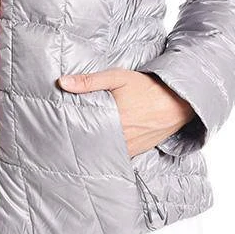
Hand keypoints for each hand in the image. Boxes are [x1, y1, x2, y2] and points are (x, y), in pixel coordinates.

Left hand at [57, 67, 194, 157]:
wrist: (177, 101)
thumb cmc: (147, 87)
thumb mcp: (117, 78)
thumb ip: (89, 81)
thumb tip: (63, 82)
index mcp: (114, 120)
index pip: (84, 131)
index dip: (70, 132)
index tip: (58, 130)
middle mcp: (122, 137)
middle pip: (92, 144)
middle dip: (79, 141)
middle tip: (63, 139)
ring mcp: (130, 147)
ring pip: (105, 152)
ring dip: (94, 148)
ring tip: (77, 146)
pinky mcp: (137, 151)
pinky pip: (118, 155)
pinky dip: (109, 152)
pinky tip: (99, 148)